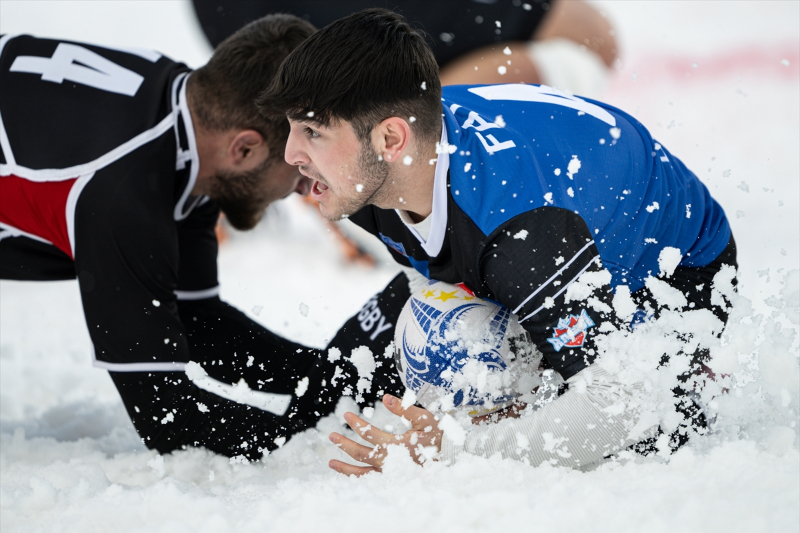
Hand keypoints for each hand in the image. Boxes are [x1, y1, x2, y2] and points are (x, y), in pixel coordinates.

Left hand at [328, 394, 442, 475]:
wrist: (451, 456)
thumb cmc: (438, 435)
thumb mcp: (424, 418)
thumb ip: (404, 408)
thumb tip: (385, 397)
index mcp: (399, 445)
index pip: (370, 434)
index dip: (357, 424)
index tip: (346, 416)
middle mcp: (393, 462)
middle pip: (362, 454)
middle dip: (344, 444)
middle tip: (331, 436)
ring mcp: (393, 474)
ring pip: (364, 473)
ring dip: (346, 468)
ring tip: (331, 462)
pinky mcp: (395, 480)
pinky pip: (372, 482)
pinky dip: (358, 479)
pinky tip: (348, 475)